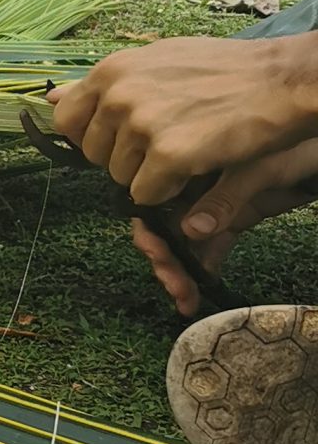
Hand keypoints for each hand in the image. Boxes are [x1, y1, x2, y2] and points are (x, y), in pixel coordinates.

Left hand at [47, 32, 317, 205]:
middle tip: (168, 140)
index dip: (92, 136)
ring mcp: (141, 124)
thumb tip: (53, 97)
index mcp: (112, 69)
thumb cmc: (225, 72)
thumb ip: (107, 83)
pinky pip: (145, 195)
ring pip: (120, 178)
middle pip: (94, 155)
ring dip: (150, 174)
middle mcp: (118, 94)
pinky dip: (169, 190)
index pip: (65, 120)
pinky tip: (196, 163)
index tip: (120, 138)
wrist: (282, 80)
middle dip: (125, 157)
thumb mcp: (157, 61)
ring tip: (188, 145)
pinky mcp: (167, 155)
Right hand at [130, 138, 317, 312]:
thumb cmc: (293, 145)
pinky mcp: (230, 220)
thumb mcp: (258, 168)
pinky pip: (208, 248)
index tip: (158, 256)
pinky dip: (202, 270)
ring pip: (183, 243)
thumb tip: (189, 231)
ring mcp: (210, 204)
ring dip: (181, 271)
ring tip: (186, 298)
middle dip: (166, 260)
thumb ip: (224, 198)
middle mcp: (191, 184)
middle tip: (176, 287)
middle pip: (163, 226)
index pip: (152, 199)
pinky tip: (199, 291)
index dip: (150, 230)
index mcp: (186, 161)